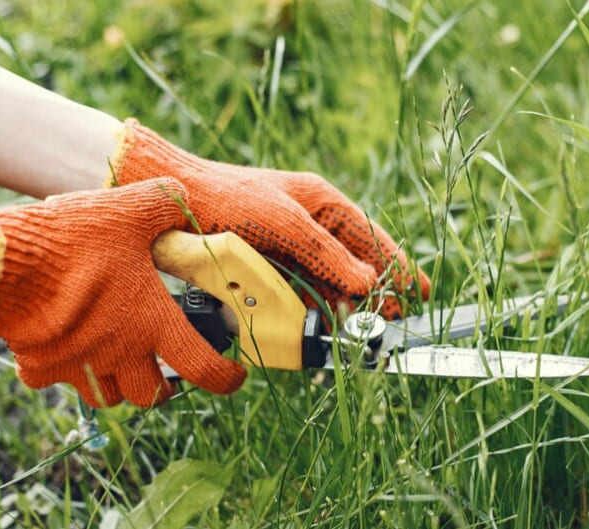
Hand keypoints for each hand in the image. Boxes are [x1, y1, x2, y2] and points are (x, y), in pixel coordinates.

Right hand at [0, 179, 245, 407]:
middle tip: (164, 368)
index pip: (204, 369)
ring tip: (116, 359)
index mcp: (153, 324)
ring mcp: (78, 365)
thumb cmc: (75, 238)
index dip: (225, 379)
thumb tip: (180, 198)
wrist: (3, 262)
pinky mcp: (39, 365)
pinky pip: (53, 380)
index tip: (232, 378)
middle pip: (151, 396)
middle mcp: (119, 354)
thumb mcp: (130, 208)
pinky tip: (61, 346)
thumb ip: (164, 204)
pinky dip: (60, 371)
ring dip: (117, 385)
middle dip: (162, 387)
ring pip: (107, 398)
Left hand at [111, 119, 430, 317]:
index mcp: (321, 202)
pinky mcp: (264, 264)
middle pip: (353, 263)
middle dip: (375, 291)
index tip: (419, 293)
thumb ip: (325, 253)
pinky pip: (299, 290)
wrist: (170, 200)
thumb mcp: (282, 222)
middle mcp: (308, 223)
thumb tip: (367, 283)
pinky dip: (313, 307)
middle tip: (394, 321)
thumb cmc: (227, 198)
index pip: (369, 238)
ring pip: (328, 280)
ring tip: (362, 328)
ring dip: (344, 304)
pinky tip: (321, 323)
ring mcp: (287, 245)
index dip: (396, 266)